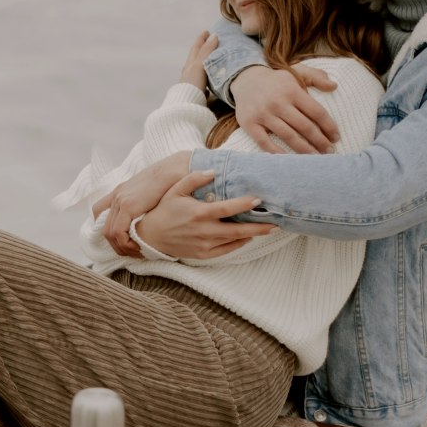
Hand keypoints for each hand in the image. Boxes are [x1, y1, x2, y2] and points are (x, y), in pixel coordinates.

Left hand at [94, 152, 192, 257]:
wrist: (176, 168)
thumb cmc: (171, 182)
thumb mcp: (152, 193)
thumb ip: (144, 205)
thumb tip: (146, 223)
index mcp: (120, 192)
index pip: (99, 213)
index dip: (109, 229)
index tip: (125, 240)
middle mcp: (117, 196)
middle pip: (103, 227)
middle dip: (116, 245)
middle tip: (133, 252)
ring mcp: (120, 200)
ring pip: (109, 232)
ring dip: (121, 247)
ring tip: (137, 252)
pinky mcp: (128, 205)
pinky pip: (118, 231)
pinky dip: (125, 243)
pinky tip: (139, 247)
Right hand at [137, 170, 276, 258]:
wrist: (151, 236)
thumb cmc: (164, 210)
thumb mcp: (175, 190)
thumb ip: (194, 179)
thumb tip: (213, 171)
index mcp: (199, 213)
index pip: (228, 208)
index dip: (245, 204)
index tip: (258, 199)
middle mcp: (205, 231)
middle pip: (238, 230)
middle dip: (259, 227)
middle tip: (275, 223)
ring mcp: (205, 245)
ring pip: (235, 241)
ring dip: (252, 235)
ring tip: (267, 229)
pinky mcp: (204, 255)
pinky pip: (227, 250)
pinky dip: (239, 244)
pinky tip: (248, 237)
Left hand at [178, 31, 218, 90]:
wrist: (187, 106)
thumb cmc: (193, 84)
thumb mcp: (200, 65)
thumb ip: (207, 51)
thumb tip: (214, 35)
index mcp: (190, 63)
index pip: (196, 47)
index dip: (201, 39)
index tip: (207, 31)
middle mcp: (190, 71)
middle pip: (196, 56)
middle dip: (203, 48)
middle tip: (210, 41)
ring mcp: (193, 81)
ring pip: (200, 67)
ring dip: (206, 61)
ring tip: (215, 57)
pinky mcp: (197, 91)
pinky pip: (204, 79)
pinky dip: (208, 74)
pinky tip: (212, 78)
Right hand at [231, 66, 338, 153]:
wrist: (245, 79)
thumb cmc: (276, 79)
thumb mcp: (296, 70)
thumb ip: (316, 76)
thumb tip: (334, 86)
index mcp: (292, 90)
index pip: (316, 111)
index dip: (329, 126)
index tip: (336, 137)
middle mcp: (278, 102)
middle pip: (304, 127)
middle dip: (320, 141)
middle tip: (330, 151)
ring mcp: (263, 114)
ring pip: (288, 136)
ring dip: (304, 150)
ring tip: (315, 158)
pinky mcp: (249, 123)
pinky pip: (264, 142)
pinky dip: (277, 152)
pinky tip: (289, 159)